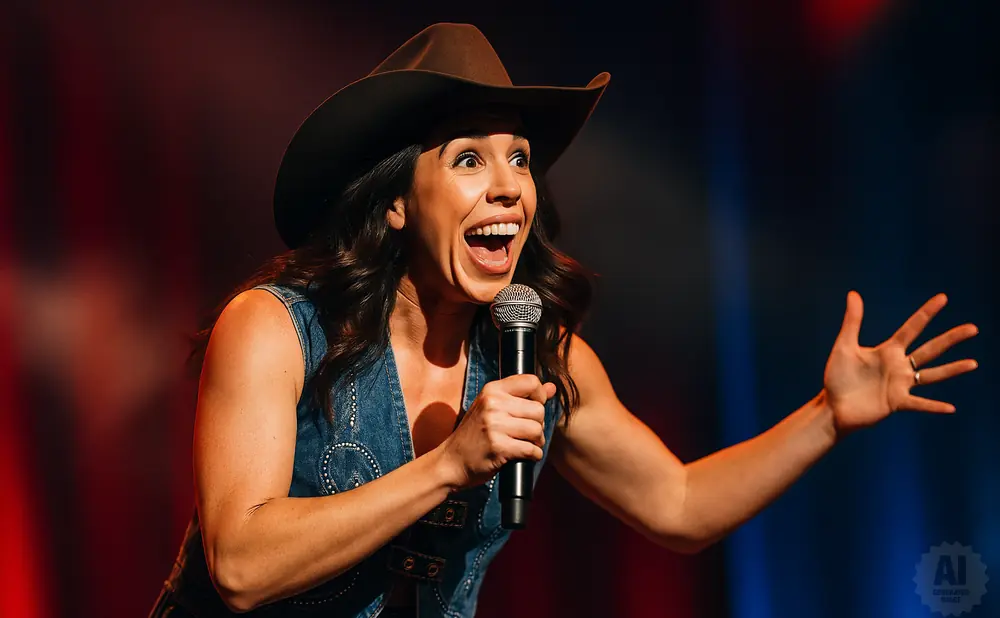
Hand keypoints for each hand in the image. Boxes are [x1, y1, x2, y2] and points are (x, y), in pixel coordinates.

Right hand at [436, 374, 556, 489]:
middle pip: (538, 410)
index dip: (539, 397)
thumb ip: (522, 396)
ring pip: (537, 430)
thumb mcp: (493, 408)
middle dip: (538, 424)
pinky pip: (531, 449)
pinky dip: (533, 455)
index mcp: (492, 390)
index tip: (533, 408)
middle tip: (525, 433)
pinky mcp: (498, 447)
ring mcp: (495, 425)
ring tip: (524, 443)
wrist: (452, 461)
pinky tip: (522, 455)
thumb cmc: (474, 435)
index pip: (531, 382)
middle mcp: (493, 403)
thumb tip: (552, 388)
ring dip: (536, 441)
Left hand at [823, 291, 977, 438]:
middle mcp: (899, 366)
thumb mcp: (844, 346)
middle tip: (973, 328)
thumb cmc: (837, 377)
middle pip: (930, 349)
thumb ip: (852, 321)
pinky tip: (950, 408)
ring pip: (932, 375)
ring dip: (953, 369)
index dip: (927, 313)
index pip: (912, 328)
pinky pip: (919, 404)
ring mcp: (900, 385)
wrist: (832, 406)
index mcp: (888, 350)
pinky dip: (933, 406)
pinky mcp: (896, 402)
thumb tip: (853, 293)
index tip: (943, 298)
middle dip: (951, 338)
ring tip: (973, 363)